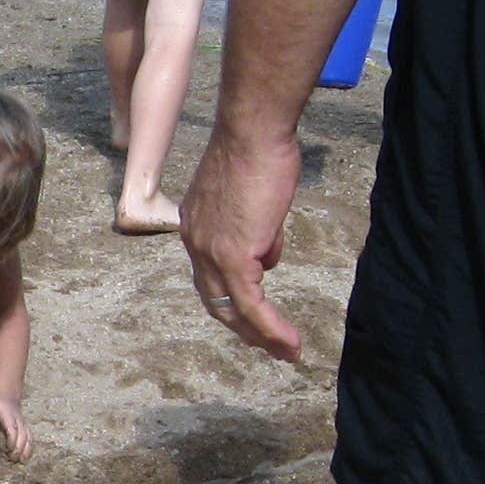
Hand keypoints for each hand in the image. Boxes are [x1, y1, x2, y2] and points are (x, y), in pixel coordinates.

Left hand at [0, 392, 30, 460]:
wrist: (6, 395)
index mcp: (8, 415)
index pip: (12, 428)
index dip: (12, 439)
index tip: (9, 449)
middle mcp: (18, 420)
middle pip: (22, 435)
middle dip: (19, 448)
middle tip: (13, 459)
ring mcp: (23, 423)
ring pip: (28, 437)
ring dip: (26, 449)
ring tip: (22, 461)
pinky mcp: (25, 427)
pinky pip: (30, 438)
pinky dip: (29, 448)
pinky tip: (25, 458)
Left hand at [178, 126, 304, 360]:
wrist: (253, 131)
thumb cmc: (259, 151)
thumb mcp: (253, 196)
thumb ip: (256, 229)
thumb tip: (266, 252)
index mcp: (195, 226)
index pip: (209, 273)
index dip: (232, 297)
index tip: (255, 314)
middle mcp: (195, 241)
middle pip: (214, 298)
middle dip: (243, 326)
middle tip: (269, 345)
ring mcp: (210, 250)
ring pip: (232, 308)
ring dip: (261, 336)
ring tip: (286, 352)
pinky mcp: (233, 255)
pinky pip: (251, 303)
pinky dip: (270, 328)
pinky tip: (289, 341)